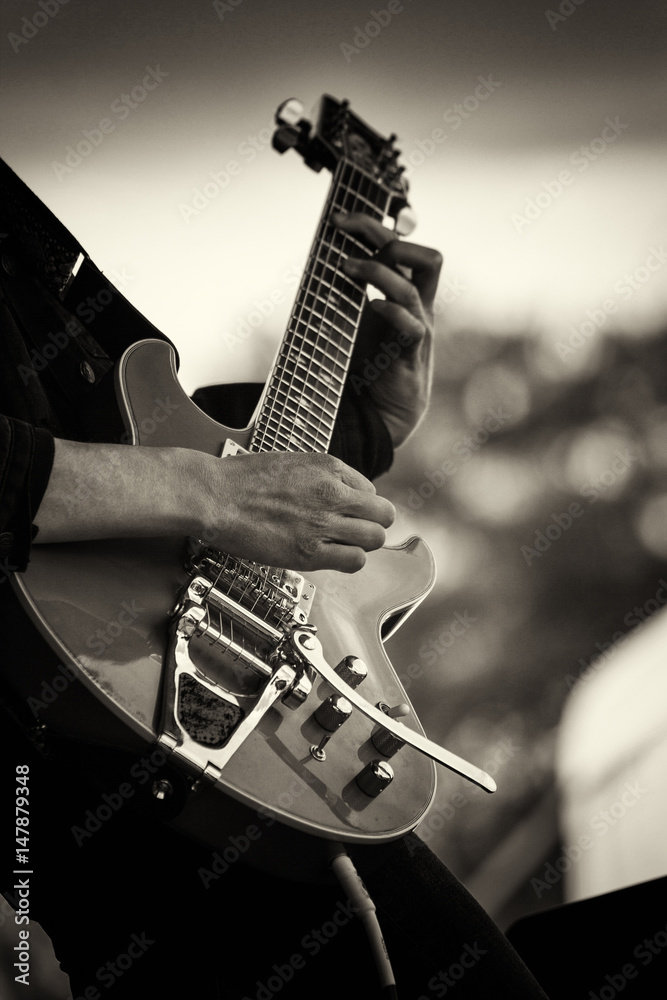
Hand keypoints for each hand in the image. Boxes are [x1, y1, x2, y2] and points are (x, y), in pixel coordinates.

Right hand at [204, 451, 394, 572]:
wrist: (214, 496)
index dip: (360, 505)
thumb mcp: (291, 462)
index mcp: (328, 467)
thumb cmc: (241, 480)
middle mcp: (332, 493)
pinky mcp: (310, 552)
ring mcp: (323, 524)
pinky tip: (334, 557)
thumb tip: (339, 492)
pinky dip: (350, 561)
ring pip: (374, 539)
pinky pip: (355, 561)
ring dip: (363, 544)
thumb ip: (320, 477)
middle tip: (356, 531)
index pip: (371, 491)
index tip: (348, 513)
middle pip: (383, 515)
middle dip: (373, 524)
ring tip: (344, 545)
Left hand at [335, 212, 442, 446]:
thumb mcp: (358, 319)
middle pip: (425, 257)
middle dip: (384, 236)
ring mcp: (419, 332)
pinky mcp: (410, 357)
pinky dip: (393, 312)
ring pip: (413, 289)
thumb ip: (351, 291)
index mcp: (408, 295)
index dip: (376, 225)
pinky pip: (411, 328)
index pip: (405, 247)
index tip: (340, 219)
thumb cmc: (370, 365)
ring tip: (347, 268)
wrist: (382, 414)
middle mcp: (419, 309)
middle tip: (346, 232)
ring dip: (378, 272)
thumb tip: (323, 260)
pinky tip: (373, 306)